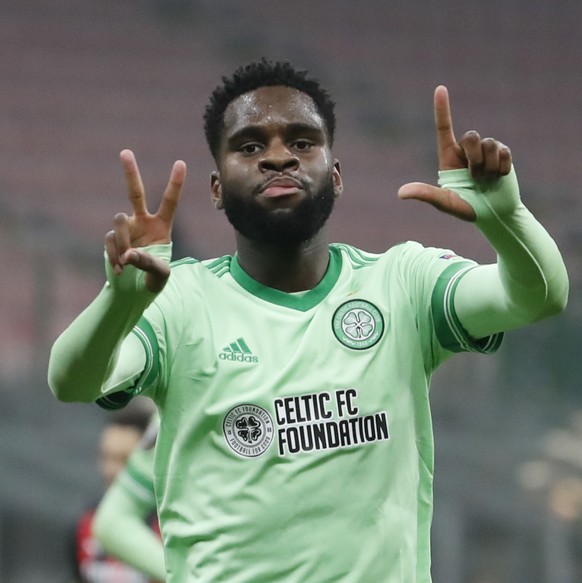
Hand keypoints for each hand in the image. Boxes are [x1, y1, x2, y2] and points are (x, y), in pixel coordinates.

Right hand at [105, 149, 186, 291]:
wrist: (133, 292)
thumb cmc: (153, 281)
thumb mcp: (160, 275)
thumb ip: (148, 263)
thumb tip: (128, 254)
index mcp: (162, 227)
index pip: (169, 202)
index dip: (175, 183)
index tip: (181, 163)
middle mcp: (143, 222)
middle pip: (135, 193)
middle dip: (130, 173)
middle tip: (125, 152)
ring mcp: (126, 229)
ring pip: (119, 221)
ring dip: (123, 242)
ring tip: (127, 263)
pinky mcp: (112, 239)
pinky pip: (110, 239)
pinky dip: (114, 255)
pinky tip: (120, 270)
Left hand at [398, 86, 511, 220]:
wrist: (495, 215)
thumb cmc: (467, 209)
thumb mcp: (445, 202)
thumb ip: (426, 195)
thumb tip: (401, 193)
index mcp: (449, 157)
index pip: (444, 128)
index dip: (442, 108)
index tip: (440, 88)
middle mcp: (466, 151)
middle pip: (472, 136)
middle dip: (475, 158)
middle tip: (476, 178)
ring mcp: (485, 152)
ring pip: (489, 143)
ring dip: (489, 165)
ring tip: (487, 180)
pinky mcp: (503, 156)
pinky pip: (504, 152)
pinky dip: (502, 167)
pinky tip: (499, 177)